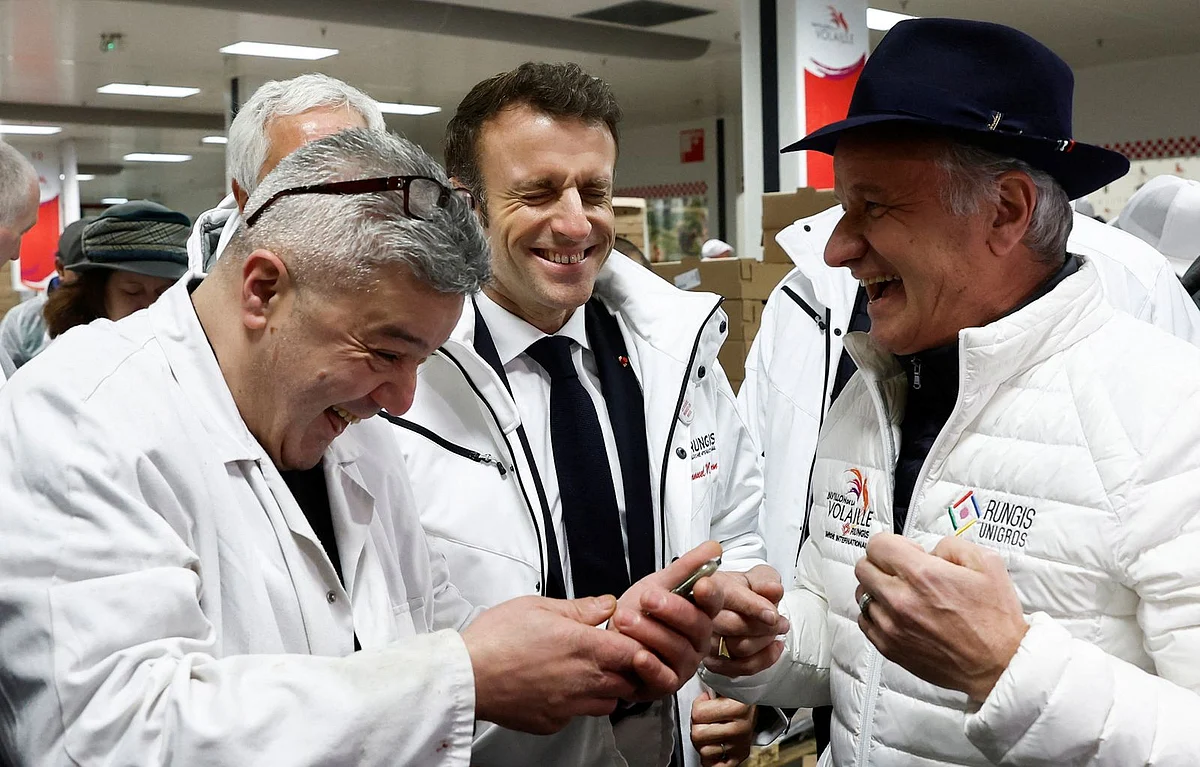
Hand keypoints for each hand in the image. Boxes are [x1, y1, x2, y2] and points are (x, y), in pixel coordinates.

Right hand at [463, 594, 647, 733]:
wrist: (466, 677)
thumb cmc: (496, 639)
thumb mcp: (538, 606)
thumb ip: (579, 608)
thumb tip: (606, 605)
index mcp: (583, 646)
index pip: (635, 652)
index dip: (637, 645)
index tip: (628, 639)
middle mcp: (582, 680)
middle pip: (628, 680)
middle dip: (626, 669)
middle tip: (609, 656)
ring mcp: (569, 706)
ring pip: (609, 703)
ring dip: (606, 689)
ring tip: (586, 673)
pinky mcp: (553, 723)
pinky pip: (579, 716)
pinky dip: (578, 704)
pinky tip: (560, 689)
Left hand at [610, 541, 724, 700]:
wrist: (613, 638)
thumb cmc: (641, 611)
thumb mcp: (658, 584)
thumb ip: (686, 568)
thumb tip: (714, 547)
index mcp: (701, 614)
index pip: (714, 603)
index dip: (710, 595)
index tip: (702, 585)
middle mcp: (698, 641)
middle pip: (697, 626)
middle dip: (672, 610)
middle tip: (648, 597)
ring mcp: (685, 665)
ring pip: (677, 650)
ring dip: (651, 633)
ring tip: (625, 619)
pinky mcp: (665, 685)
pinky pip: (664, 679)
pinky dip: (651, 667)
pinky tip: (638, 655)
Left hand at [690, 691, 755, 766]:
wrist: (752, 707)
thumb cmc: (736, 697)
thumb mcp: (723, 688)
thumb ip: (707, 694)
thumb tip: (695, 697)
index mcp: (737, 707)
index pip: (698, 713)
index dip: (698, 708)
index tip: (704, 705)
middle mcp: (741, 727)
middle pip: (698, 735)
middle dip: (697, 726)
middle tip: (704, 720)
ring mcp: (740, 744)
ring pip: (704, 751)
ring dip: (704, 743)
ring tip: (710, 732)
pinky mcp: (740, 755)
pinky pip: (717, 766)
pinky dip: (712, 760)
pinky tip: (714, 748)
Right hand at [702, 565, 789, 677]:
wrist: (739, 607)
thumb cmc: (745, 590)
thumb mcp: (758, 576)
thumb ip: (766, 580)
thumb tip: (773, 590)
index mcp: (710, 586)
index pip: (721, 597)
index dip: (748, 606)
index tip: (771, 615)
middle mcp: (700, 614)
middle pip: (734, 626)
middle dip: (765, 625)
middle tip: (779, 620)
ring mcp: (703, 640)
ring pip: (739, 648)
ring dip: (766, 640)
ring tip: (775, 629)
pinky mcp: (711, 661)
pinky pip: (742, 667)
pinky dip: (765, 658)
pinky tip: (773, 646)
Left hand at [854, 534, 1027, 701]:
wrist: (1000, 665)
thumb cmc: (996, 620)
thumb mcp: (987, 564)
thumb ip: (951, 545)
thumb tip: (930, 549)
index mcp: (923, 575)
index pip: (878, 545)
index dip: (892, 543)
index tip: (906, 551)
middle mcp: (902, 600)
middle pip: (863, 567)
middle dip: (881, 562)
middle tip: (902, 570)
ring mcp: (892, 626)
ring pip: (861, 594)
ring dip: (877, 588)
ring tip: (900, 593)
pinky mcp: (890, 648)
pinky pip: (865, 621)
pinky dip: (876, 613)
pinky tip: (896, 613)